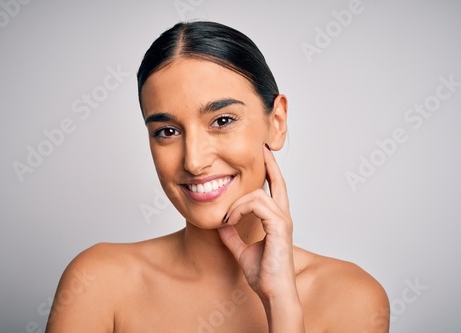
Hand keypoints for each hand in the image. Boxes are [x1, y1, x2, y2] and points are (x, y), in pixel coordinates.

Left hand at [218, 145, 296, 301]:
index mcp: (276, 220)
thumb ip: (232, 236)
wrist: (273, 292)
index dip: (270, 172)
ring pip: (257, 194)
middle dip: (269, 164)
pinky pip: (257, 204)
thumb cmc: (264, 275)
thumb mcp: (242, 250)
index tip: (263, 157)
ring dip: (237, 203)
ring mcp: (282, 220)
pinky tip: (230, 220)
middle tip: (262, 148)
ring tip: (226, 218)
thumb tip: (221, 224)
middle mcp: (282, 216)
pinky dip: (240, 210)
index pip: (275, 190)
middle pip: (278, 182)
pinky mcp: (279, 226)